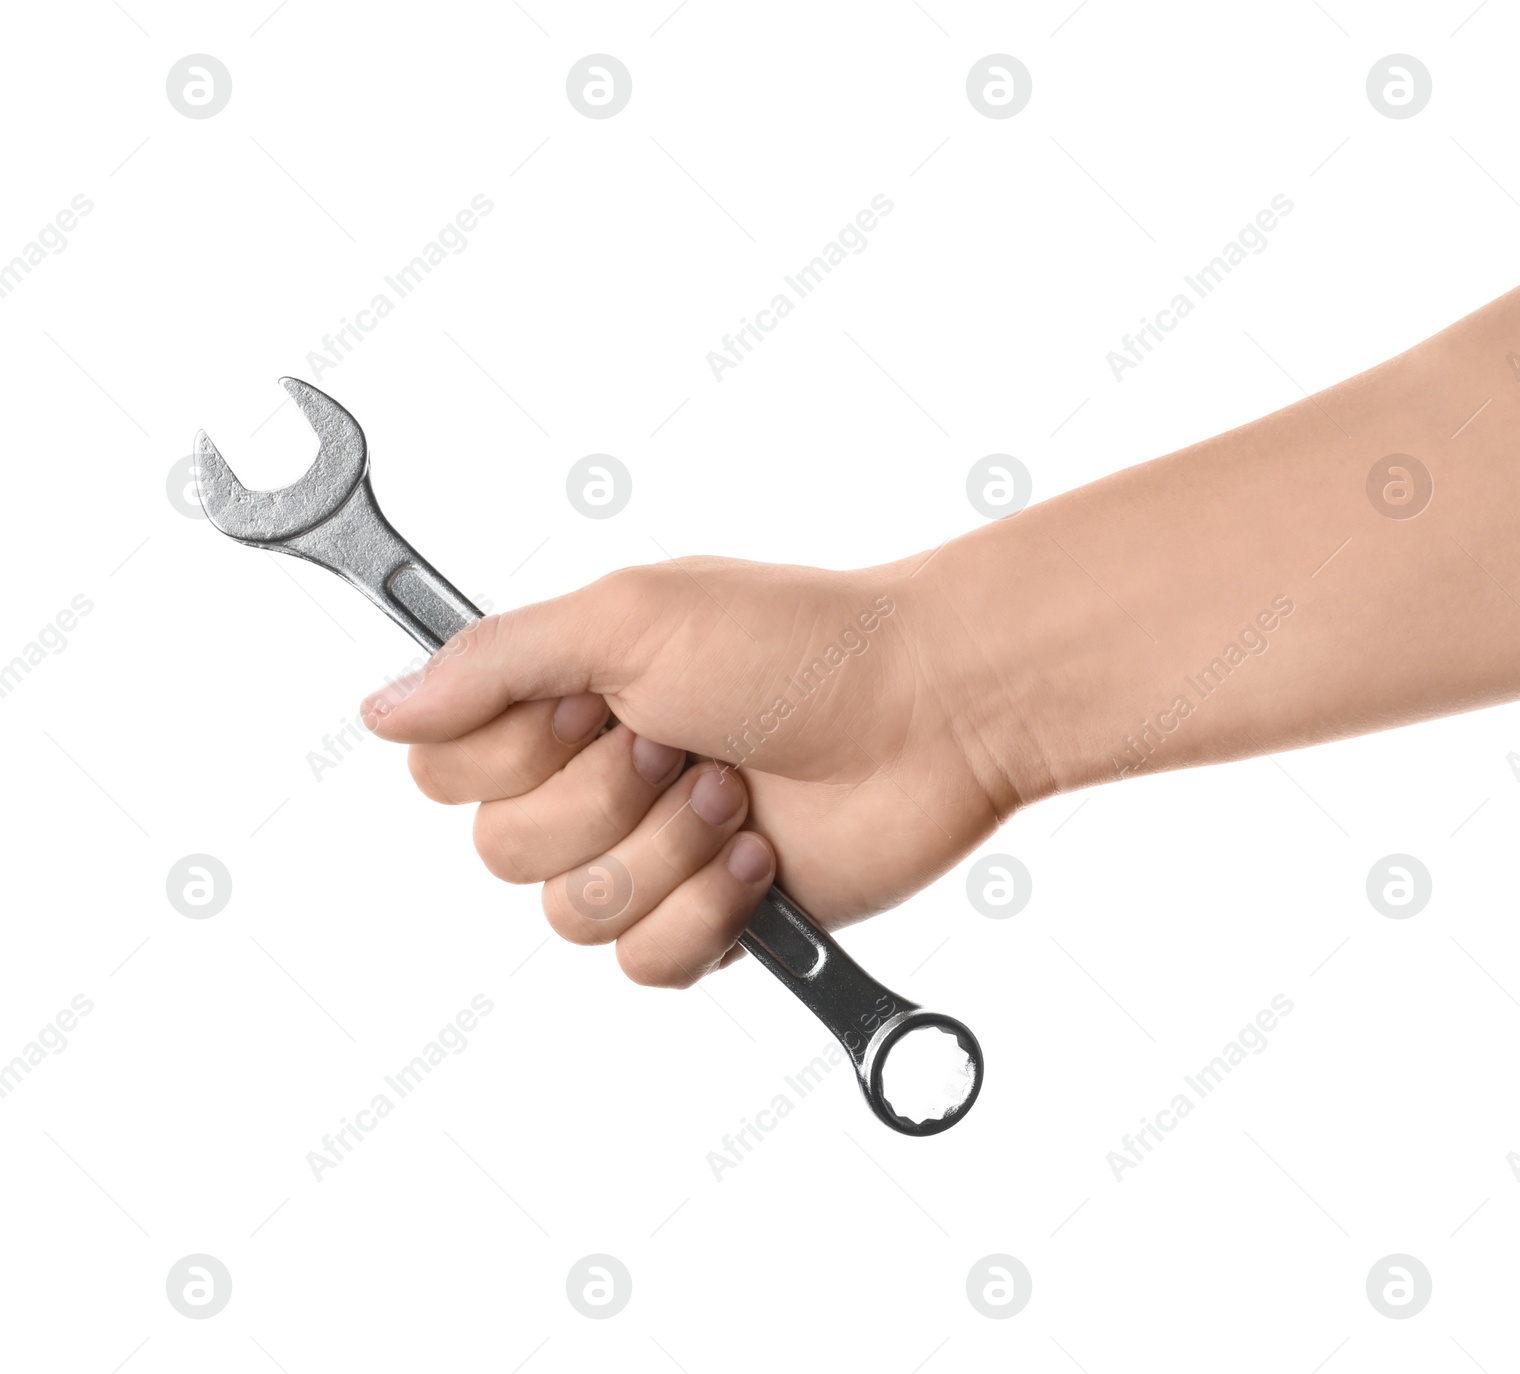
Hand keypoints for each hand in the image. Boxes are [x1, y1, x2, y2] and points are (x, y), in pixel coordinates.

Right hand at [359, 557, 1014, 987]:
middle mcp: (594, 780)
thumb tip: (377, 709)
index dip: (506, 752)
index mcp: (564, 701)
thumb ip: (494, 663)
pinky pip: (643, 965)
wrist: (930, 711)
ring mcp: (651, 857)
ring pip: (568, 915)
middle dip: (601, 798)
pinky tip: (760, 858)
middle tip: (683, 741)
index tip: (592, 703)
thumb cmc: (798, 641)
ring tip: (737, 793)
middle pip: (499, 849)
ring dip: (662, 851)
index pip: (443, 768)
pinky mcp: (709, 923)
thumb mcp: (631, 617)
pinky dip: (705, 912)